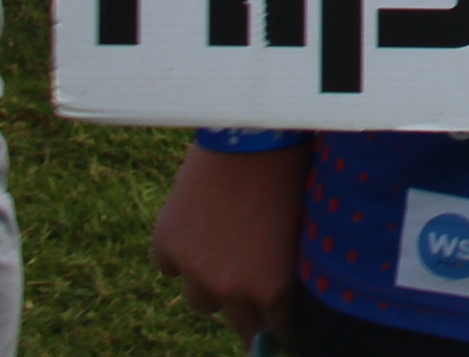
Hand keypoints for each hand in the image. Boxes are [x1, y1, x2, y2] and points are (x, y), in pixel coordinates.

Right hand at [150, 143, 306, 345]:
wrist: (253, 133)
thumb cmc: (295, 173)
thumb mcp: (302, 232)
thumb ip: (290, 270)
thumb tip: (286, 299)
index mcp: (273, 287)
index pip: (277, 332)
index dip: (281, 335)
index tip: (282, 339)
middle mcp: (230, 288)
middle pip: (238, 323)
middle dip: (249, 314)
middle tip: (254, 303)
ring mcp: (193, 269)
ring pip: (200, 301)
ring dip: (212, 286)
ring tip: (226, 257)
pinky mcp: (165, 245)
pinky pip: (170, 267)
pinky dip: (182, 255)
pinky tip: (198, 231)